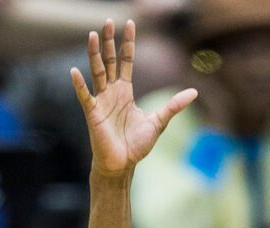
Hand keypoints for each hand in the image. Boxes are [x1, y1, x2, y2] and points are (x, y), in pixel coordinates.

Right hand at [72, 18, 195, 173]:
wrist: (123, 165)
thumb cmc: (136, 146)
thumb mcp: (158, 122)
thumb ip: (174, 105)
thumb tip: (194, 92)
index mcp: (125, 91)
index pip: (126, 60)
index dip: (128, 43)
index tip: (130, 24)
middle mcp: (111, 92)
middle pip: (109, 60)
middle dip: (109, 41)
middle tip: (107, 21)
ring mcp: (101, 101)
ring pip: (96, 72)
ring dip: (93, 54)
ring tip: (92, 35)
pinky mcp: (93, 113)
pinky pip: (85, 96)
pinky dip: (79, 85)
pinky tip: (75, 71)